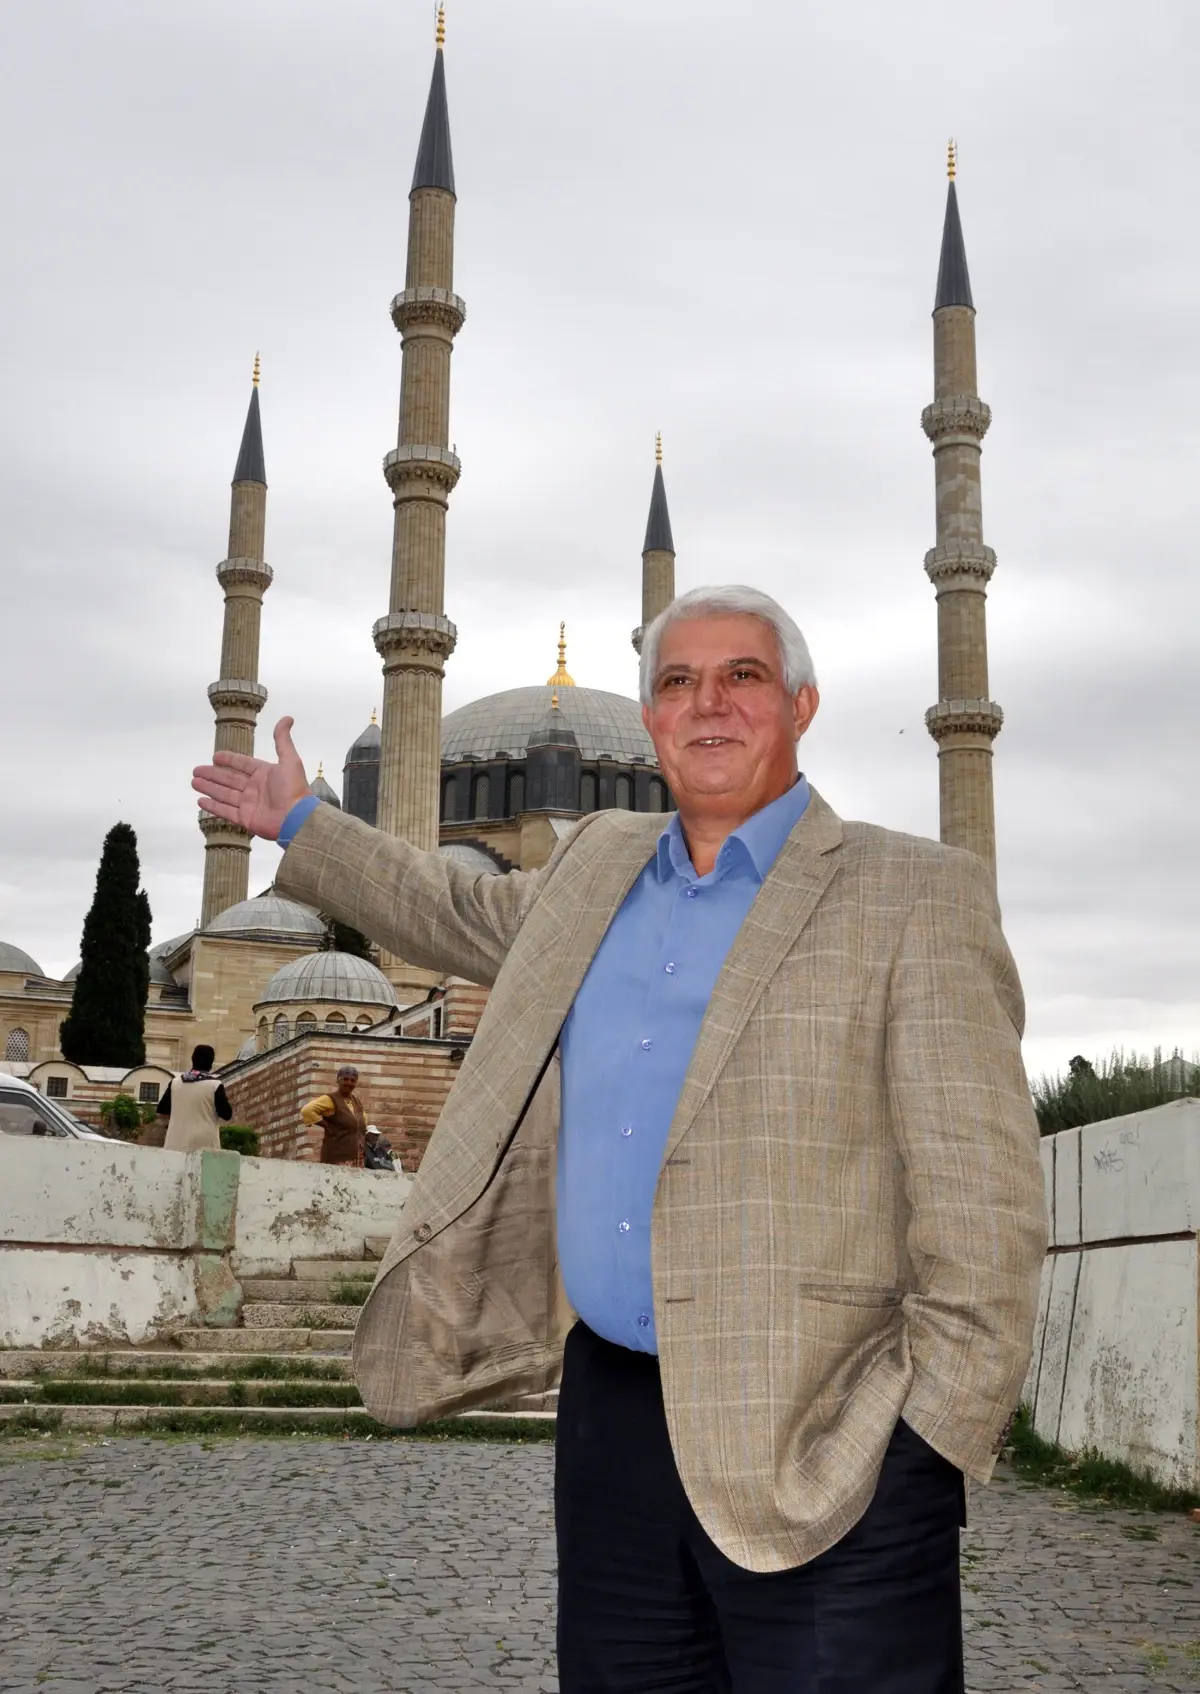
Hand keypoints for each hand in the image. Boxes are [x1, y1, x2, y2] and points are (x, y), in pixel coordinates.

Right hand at [193, 717, 310, 841]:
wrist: (297, 819)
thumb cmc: (293, 789)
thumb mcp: (290, 760)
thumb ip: (283, 740)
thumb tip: (288, 718)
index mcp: (264, 774)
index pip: (242, 764)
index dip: (229, 760)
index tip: (215, 756)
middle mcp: (255, 788)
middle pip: (229, 779)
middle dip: (212, 774)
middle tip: (196, 770)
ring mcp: (249, 804)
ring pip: (224, 794)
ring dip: (209, 788)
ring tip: (194, 782)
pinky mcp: (245, 819)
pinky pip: (225, 811)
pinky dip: (212, 807)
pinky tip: (200, 801)